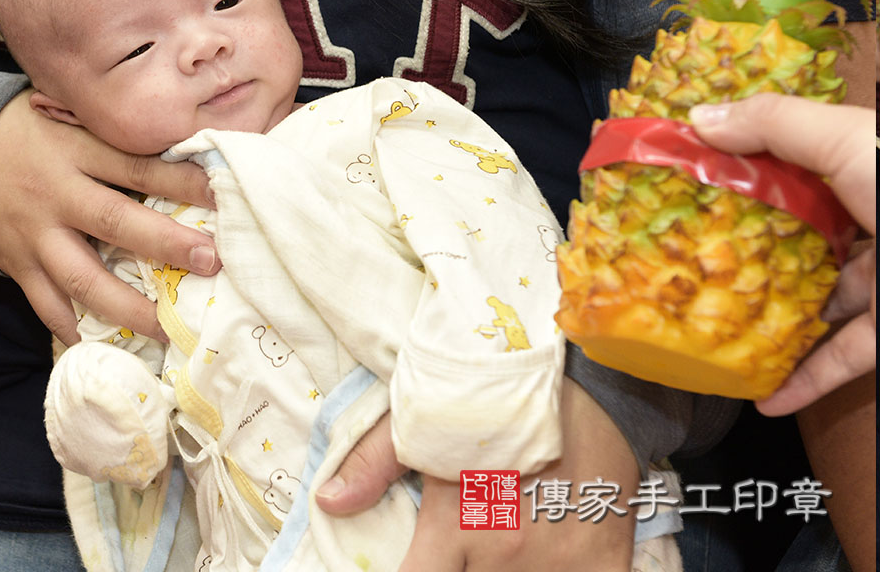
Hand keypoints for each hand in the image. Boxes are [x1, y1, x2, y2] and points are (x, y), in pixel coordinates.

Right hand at [0, 90, 219, 343]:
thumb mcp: (75, 118)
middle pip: (115, 222)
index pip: (136, 166)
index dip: (181, 181)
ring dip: (128, 307)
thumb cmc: (38, 132)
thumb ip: (119, 136)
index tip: (224, 197)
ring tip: (167, 328)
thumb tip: (193, 150)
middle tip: (211, 262)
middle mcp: (55, 192)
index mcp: (75, 149)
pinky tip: (107, 348)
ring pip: (82, 277)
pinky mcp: (17, 265)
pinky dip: (74, 329)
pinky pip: (46, 305)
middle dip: (166, 245)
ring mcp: (34, 234)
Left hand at [317, 379, 637, 570]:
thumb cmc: (497, 397)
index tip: (420, 564)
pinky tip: (553, 563)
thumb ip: (373, 463)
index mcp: (453, 527)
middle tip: (467, 554)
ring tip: (508, 554)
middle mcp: (501, 556)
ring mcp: (557, 566)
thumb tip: (328, 503)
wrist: (590, 379)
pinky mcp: (605, 566)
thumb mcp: (424, 419)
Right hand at [689, 94, 875, 414]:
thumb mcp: (848, 141)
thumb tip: (698, 121)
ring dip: (773, 317)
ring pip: (821, 300)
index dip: (741, 164)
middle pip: (802, 234)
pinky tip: (764, 398)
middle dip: (748, 246)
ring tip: (715, 326)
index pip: (794, 160)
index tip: (685, 179)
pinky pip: (845, 358)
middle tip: (687, 259)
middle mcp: (876, 220)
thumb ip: (775, 126)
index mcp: (865, 167)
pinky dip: (806, 379)